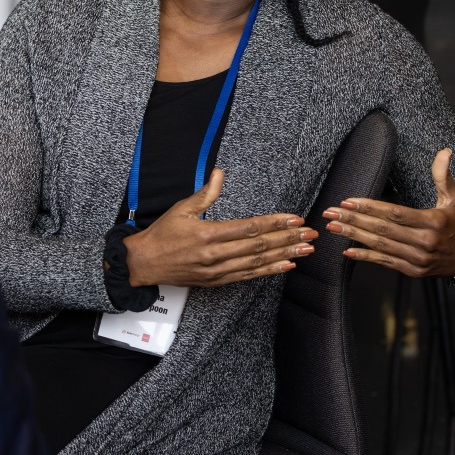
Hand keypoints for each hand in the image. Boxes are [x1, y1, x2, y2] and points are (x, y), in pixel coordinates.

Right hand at [124, 168, 315, 287]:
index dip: (274, 223)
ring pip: (257, 263)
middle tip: (310, 234)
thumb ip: (205, 193)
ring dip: (284, 255)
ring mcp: (217, 271)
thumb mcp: (181, 209)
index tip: (294, 219)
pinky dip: (269, 271)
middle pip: (259, 247)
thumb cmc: (162, 234)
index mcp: (207, 234)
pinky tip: (286, 265)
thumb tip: (220, 172)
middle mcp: (215, 255)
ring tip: (305, 249)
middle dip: (287, 239)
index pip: (249, 228)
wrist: (143, 264)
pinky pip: (248, 276)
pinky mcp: (217, 282)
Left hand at [321, 148, 454, 278]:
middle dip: (353, 219)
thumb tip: (445, 152)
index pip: (395, 213)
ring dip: (353, 236)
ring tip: (333, 227)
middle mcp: (423, 243)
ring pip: (380, 246)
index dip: (370, 207)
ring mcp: (417, 260)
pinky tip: (348, 251)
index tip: (348, 200)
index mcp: (432, 223)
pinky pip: (385, 262)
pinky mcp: (412, 271)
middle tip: (330, 212)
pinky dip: (365, 257)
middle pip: (382, 229)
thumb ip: (444, 176)